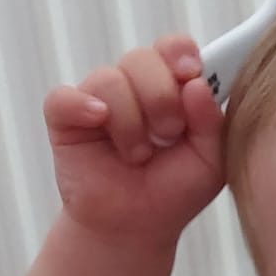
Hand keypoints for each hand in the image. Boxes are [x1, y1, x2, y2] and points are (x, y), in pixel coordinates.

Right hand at [42, 35, 224, 243]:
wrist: (136, 227)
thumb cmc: (174, 191)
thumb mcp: (211, 161)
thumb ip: (212, 122)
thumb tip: (195, 84)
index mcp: (171, 88)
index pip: (172, 48)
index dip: (180, 54)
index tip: (191, 74)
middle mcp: (133, 88)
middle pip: (141, 58)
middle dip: (161, 98)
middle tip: (167, 136)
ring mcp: (97, 101)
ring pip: (108, 79)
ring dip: (130, 122)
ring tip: (138, 155)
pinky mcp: (66, 121)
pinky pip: (63, 97)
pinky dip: (81, 106)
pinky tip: (98, 121)